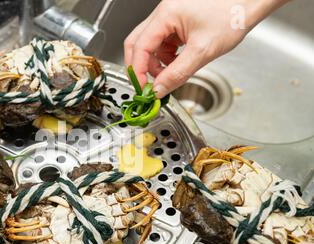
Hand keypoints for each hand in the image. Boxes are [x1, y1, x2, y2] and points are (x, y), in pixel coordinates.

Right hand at [124, 0, 289, 97]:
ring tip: (171, 73)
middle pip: (138, 43)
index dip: (138, 71)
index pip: (140, 46)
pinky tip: (178, 62)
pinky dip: (166, 56)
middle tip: (149, 85)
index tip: (143, 89)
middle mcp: (164, 12)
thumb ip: (177, 73)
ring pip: (150, 44)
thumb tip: (159, 89)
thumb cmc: (233, 16)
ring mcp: (169, 16)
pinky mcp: (177, 21)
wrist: (250, 2)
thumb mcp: (202, 51)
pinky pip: (162, 42)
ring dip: (156, 63)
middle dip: (142, 67)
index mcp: (166, 14)